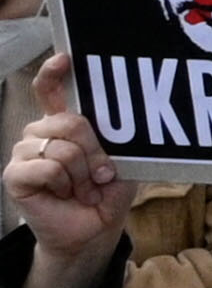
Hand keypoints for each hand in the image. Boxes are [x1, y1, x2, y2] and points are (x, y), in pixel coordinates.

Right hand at [6, 56, 129, 286]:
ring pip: (61, 146)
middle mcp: (40, 133)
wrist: (94, 229)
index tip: (64, 58)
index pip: (51, 90)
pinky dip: (66, 182)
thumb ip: (114, 138)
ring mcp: (24, 152)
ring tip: (85, 188)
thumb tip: (116, 118)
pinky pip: (46, 166)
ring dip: (83, 172)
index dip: (54, 72)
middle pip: (69, 121)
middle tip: (103, 173)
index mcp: (64, 124)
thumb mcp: (120, 160)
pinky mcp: (14, 175)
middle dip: (95, 150)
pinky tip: (67, 194)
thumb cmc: (107, 192)